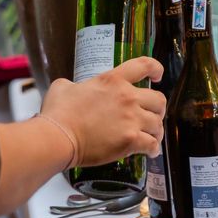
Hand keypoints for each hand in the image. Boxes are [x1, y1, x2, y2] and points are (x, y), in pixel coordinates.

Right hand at [40, 57, 165, 165]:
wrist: (58, 136)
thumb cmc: (59, 113)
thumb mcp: (63, 87)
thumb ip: (73, 84)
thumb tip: (72, 88)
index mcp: (112, 80)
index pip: (143, 65)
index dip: (155, 68)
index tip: (158, 75)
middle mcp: (127, 97)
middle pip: (158, 99)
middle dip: (158, 108)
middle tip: (152, 115)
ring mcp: (131, 119)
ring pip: (158, 123)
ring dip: (156, 130)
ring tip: (151, 136)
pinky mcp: (131, 140)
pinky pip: (153, 144)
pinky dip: (153, 149)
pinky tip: (150, 151)